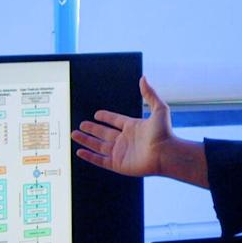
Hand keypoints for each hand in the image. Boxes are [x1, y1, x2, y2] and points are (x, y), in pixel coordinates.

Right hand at [72, 76, 201, 183]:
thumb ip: (149, 94)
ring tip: (74, 135)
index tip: (96, 114)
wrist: (167, 154)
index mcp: (133, 127)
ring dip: (86, 140)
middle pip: (104, 133)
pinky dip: (89, 156)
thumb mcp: (159, 109)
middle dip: (92, 129)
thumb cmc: (165, 133)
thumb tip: (143, 78)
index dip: (106, 117)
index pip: (115, 121)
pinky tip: (79, 151)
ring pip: (98, 146)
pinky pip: (100, 160)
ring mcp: (121, 153)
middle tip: (80, 125)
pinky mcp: (118, 165)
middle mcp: (126, 140)